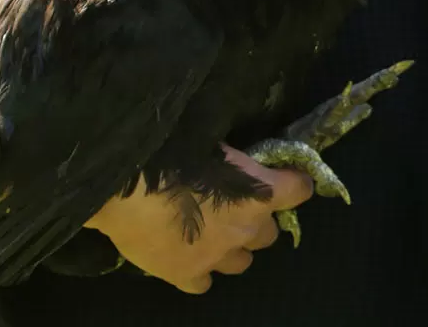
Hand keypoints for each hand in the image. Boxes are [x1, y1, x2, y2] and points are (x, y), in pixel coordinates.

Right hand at [84, 144, 312, 293]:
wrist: (127, 186)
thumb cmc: (174, 153)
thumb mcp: (216, 144)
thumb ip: (237, 162)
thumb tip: (239, 163)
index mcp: (262, 192)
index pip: (300, 191)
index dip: (292, 186)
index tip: (284, 182)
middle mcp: (248, 229)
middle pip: (268, 234)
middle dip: (255, 223)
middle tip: (232, 211)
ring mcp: (218, 256)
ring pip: (241, 263)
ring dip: (230, 250)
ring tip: (208, 236)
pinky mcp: (187, 276)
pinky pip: (204, 283)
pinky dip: (198, 272)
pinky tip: (183, 257)